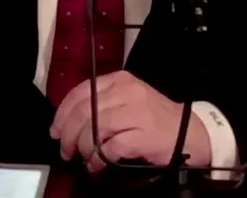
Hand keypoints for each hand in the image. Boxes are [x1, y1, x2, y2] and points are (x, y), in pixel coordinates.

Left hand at [50, 71, 210, 173]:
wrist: (191, 132)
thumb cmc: (156, 118)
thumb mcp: (128, 99)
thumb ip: (101, 103)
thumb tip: (68, 121)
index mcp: (120, 80)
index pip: (81, 91)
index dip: (63, 112)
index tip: (55, 129)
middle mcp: (127, 92)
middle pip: (84, 111)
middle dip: (68, 133)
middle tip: (65, 149)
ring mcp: (136, 113)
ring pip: (94, 128)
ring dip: (82, 147)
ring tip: (82, 158)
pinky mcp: (143, 135)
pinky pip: (110, 148)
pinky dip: (99, 158)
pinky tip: (97, 165)